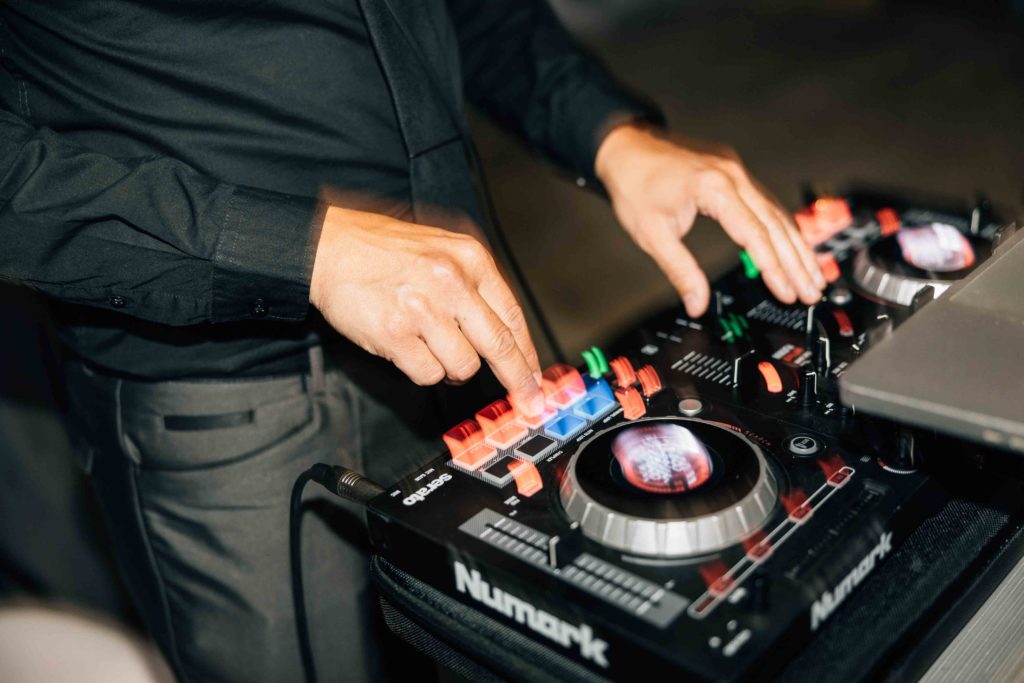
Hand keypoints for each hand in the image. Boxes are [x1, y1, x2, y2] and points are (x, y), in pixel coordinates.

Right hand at [310, 206, 545, 413]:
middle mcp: (451, 282)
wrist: (328, 246)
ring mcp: (423, 309)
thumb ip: (475, 289)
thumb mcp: (442, 251)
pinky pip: (428, 375)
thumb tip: (506, 339)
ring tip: (429, 344)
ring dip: (450, 366)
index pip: (512, 317)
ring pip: (464, 367)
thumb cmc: (382, 251)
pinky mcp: (395, 334)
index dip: (527, 356)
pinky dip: (422, 370)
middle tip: (528, 402)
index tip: (535, 380)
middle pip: (500, 347)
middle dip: (518, 382)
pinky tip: (408, 347)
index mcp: (470, 259)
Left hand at [595, 124, 825, 316]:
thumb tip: (697, 305)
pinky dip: (782, 228)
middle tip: (811, 293)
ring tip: (813, 277)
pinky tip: (794, 248)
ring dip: (796, 246)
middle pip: (775, 224)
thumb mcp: (651, 234)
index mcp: (714, 187)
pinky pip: (766, 203)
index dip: (773, 268)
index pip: (754, 234)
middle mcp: (733, 175)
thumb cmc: (634, 187)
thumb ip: (680, 270)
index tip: (786, 293)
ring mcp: (736, 170)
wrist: (626, 148)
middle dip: (796, 262)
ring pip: (776, 213)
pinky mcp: (734, 172)